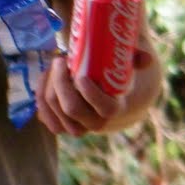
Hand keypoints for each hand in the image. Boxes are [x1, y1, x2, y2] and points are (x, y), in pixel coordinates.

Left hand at [37, 46, 156, 135]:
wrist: (99, 90)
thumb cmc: (111, 73)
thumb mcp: (125, 64)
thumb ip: (137, 58)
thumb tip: (145, 58)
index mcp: (114, 109)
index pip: (105, 109)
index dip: (91, 94)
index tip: (81, 75)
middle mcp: (94, 122)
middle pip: (72, 108)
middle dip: (61, 83)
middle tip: (60, 61)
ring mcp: (74, 126)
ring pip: (53, 107)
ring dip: (49, 83)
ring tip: (55, 64)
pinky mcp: (56, 123)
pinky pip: (42, 110)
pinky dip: (40, 90)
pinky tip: (47, 76)